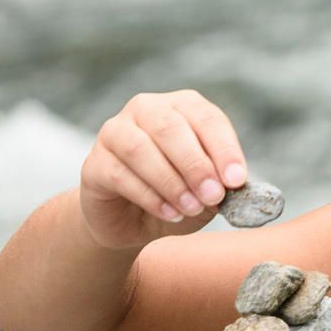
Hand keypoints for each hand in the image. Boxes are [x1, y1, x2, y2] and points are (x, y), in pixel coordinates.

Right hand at [79, 91, 248, 249]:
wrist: (130, 223)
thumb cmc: (174, 198)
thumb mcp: (204, 194)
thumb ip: (219, 188)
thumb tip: (230, 188)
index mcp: (181, 107)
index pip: (206, 117)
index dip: (224, 148)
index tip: (236, 180)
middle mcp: (146, 110)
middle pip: (170, 127)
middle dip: (196, 164)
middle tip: (213, 196)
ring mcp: (115, 132)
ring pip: (140, 148)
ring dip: (171, 182)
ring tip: (190, 208)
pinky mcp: (94, 163)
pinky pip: (120, 174)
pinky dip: (149, 196)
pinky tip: (168, 213)